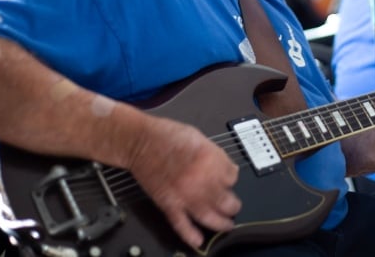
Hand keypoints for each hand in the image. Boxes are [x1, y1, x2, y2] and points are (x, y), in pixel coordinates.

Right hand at [128, 117, 240, 249]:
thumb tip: (228, 168)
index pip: (233, 177)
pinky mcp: (168, 203)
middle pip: (226, 201)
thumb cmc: (166, 135)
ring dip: (221, 223)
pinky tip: (199, 240)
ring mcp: (184, 194)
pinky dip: (190, 235)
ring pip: (209, 216)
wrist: (140, 140)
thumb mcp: (199, 137)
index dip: (231, 179)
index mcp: (209, 159)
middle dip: (233, 205)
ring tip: (226, 225)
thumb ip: (216, 155)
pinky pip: (181, 224)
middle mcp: (200, 179)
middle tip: (234, 206)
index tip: (229, 180)